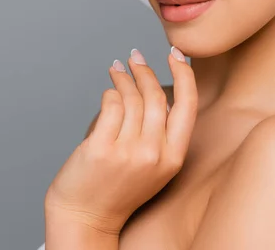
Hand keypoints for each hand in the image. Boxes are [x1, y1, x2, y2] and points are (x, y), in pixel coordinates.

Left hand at [44, 47, 197, 235]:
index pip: (188, 105)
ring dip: (124, 77)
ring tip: (118, 70)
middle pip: (155, 95)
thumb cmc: (119, 190)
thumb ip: (163, 134)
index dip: (184, 74)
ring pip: (132, 97)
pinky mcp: (103, 148)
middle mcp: (154, 154)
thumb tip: (157, 89)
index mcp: (174, 157)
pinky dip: (110, 92)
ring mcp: (128, 151)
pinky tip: (108, 90)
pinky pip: (111, 104)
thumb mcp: (156, 167)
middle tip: (136, 57)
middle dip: (145, 70)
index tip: (176, 54)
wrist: (86, 219)